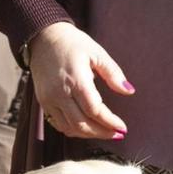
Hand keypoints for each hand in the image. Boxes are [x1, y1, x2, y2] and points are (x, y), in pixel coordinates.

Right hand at [27, 22, 131, 139]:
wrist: (43, 38)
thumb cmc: (72, 43)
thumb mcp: (97, 53)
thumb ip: (113, 73)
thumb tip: (129, 91)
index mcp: (76, 79)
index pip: (94, 110)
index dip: (110, 122)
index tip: (122, 128)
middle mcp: (60, 93)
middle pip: (82, 124)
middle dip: (102, 132)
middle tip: (117, 134)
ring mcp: (49, 99)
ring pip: (69, 128)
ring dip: (89, 134)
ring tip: (104, 132)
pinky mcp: (43, 102)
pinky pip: (59, 124)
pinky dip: (74, 130)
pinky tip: (87, 128)